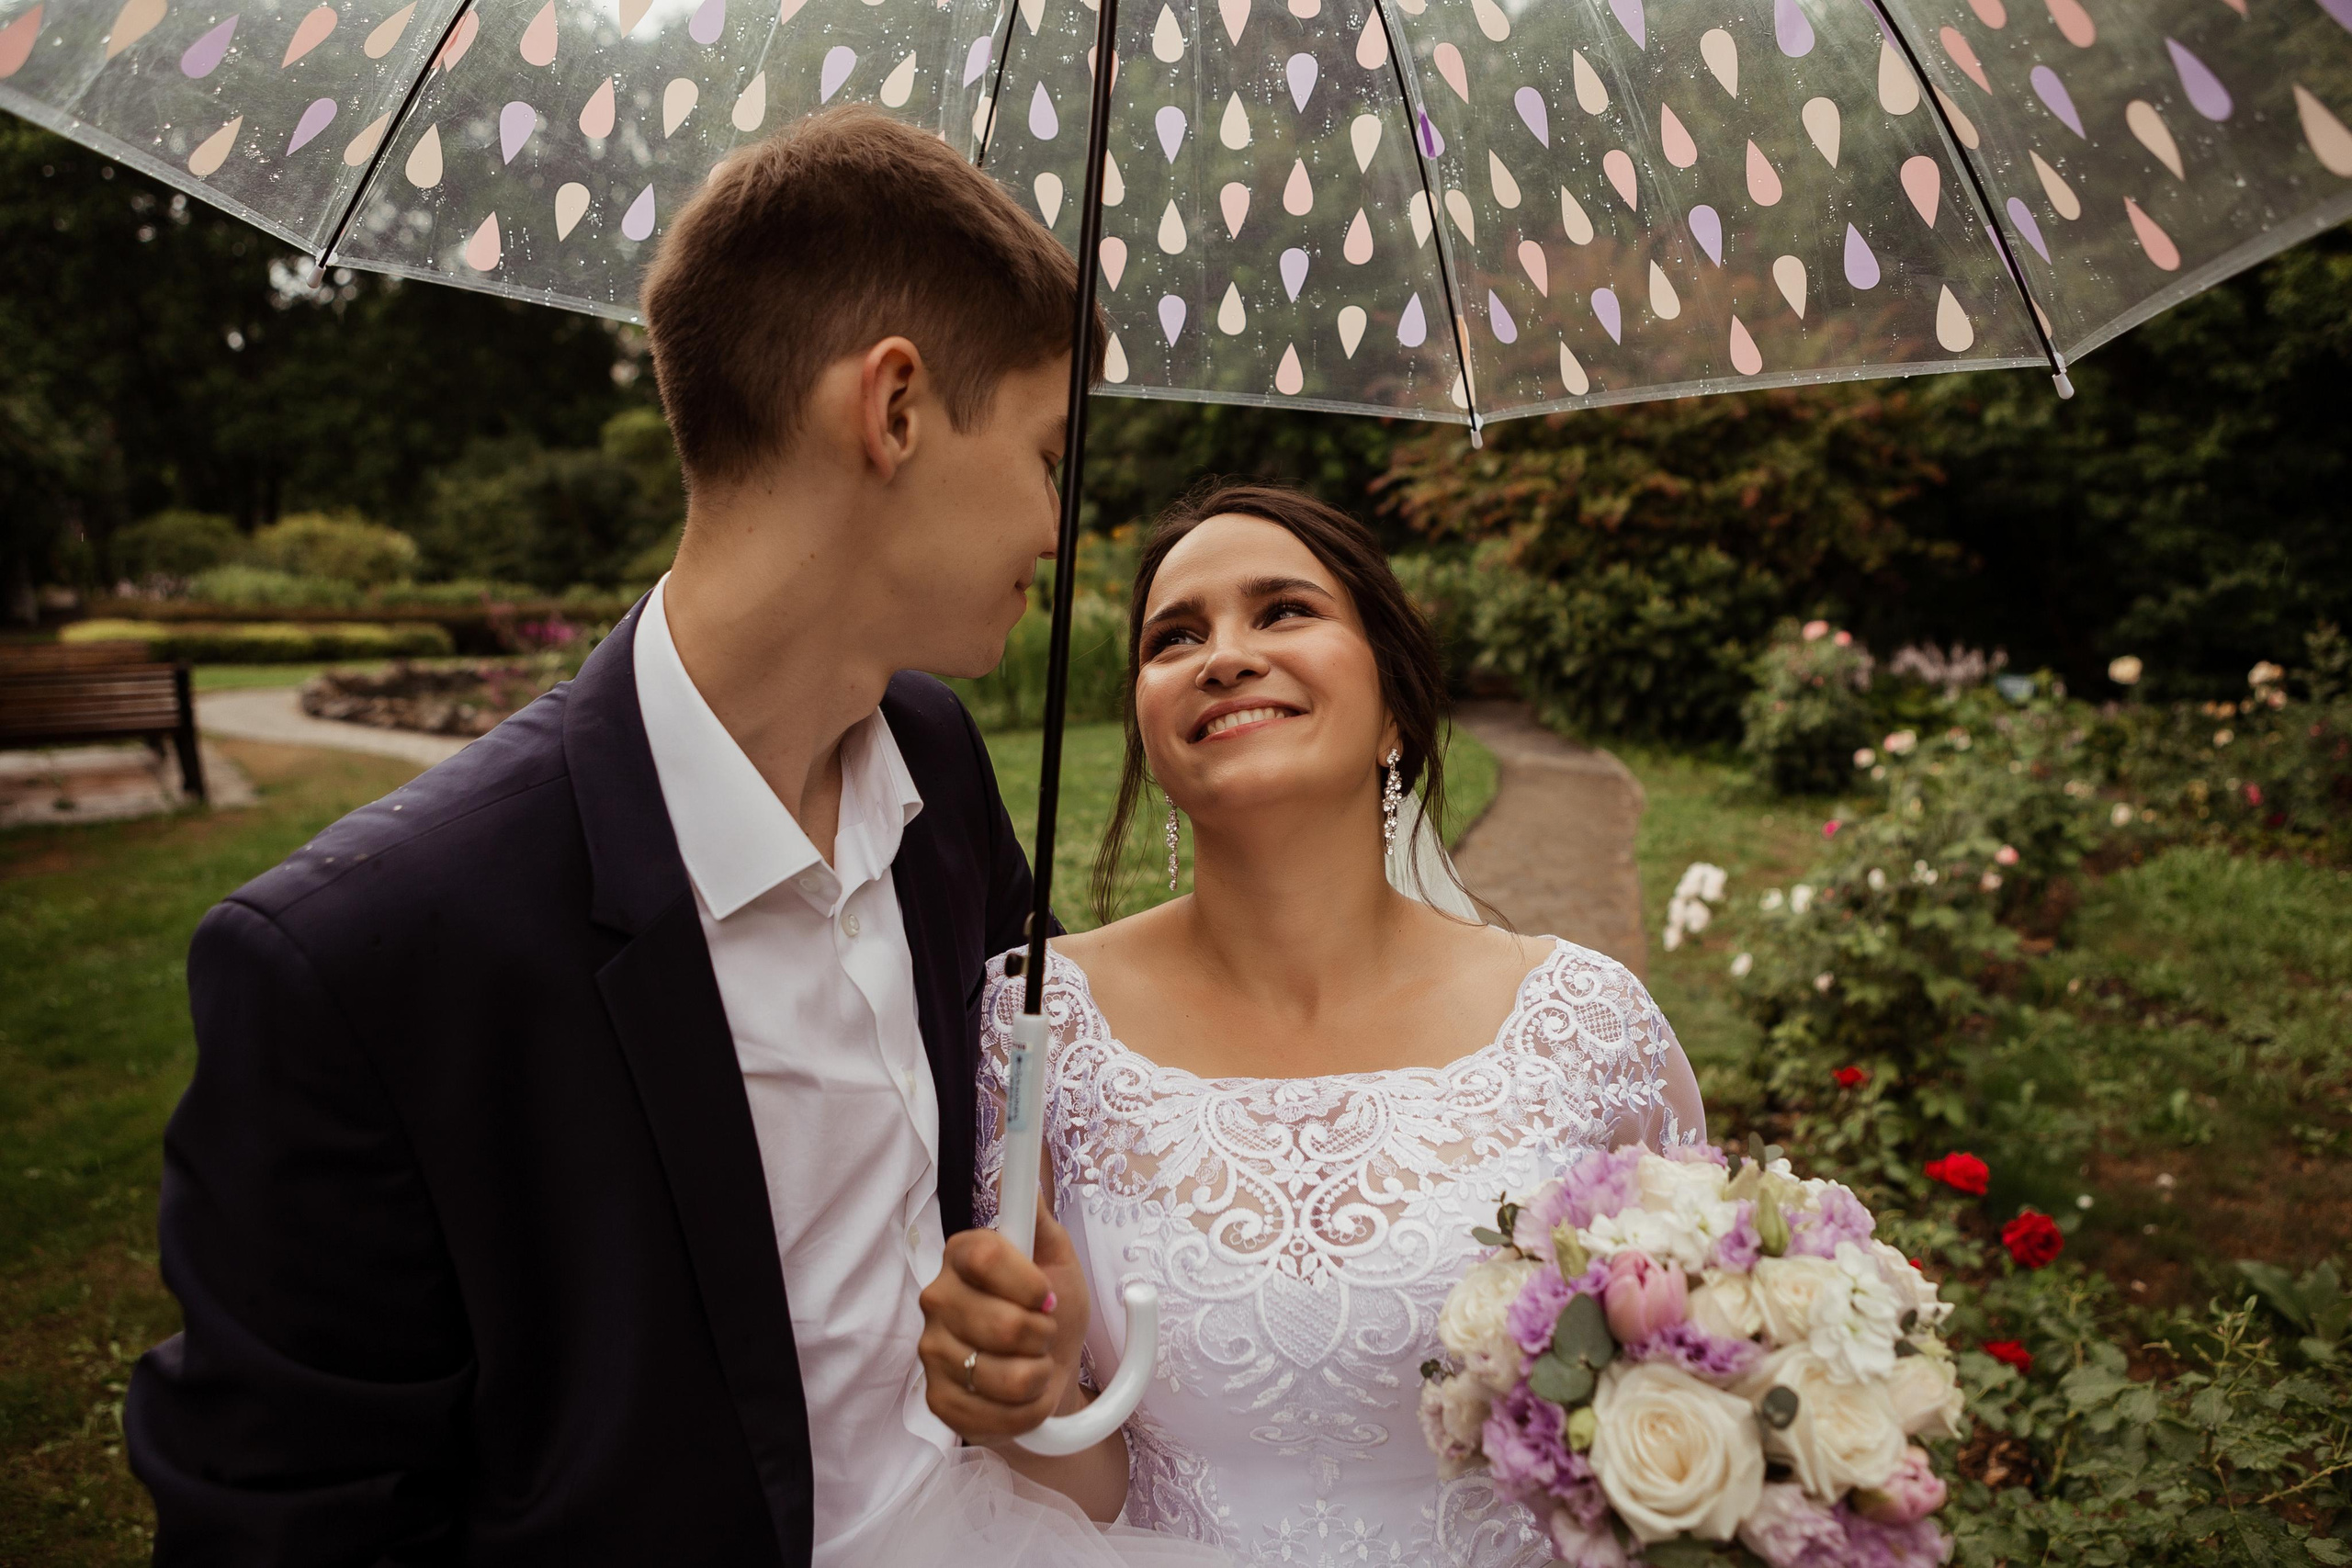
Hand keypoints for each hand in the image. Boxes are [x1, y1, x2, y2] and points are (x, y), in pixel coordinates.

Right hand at [919, 1198, 1090, 1442]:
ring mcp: (931, 1352)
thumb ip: (1038, 1220)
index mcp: (963, 1256)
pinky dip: (1023, 1412)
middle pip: (1000, 1323)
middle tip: (1042, 1334)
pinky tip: (1020, 1399)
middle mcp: (937, 1299)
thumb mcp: (1058, 1260)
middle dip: (1041, 1336)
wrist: (1051, 1378)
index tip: (1047, 1297)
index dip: (1026, 1283)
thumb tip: (1018, 1178)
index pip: (984, 1256)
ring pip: (1000, 1374)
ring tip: (1033, 1366)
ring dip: (1036, 1376)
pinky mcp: (936, 1400)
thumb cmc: (1052, 1313)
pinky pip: (990, 1415)